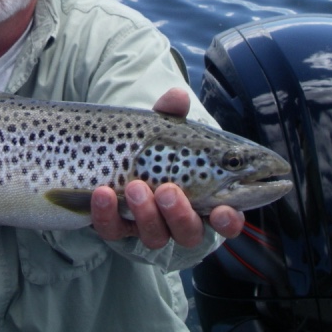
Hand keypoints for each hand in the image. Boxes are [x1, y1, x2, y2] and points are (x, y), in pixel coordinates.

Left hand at [90, 87, 244, 248]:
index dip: (228, 220)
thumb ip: (170, 114)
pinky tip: (102, 193)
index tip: (224, 210)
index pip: (224, 218)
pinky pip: (113, 229)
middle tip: (168, 190)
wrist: (108, 151)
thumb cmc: (151, 145)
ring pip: (154, 236)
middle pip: (189, 233)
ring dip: (146, 213)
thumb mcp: (161, 127)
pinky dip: (106, 214)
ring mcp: (147, 225)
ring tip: (135, 186)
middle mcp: (178, 219)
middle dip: (180, 214)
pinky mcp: (116, 226)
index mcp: (202, 198)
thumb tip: (178, 96)